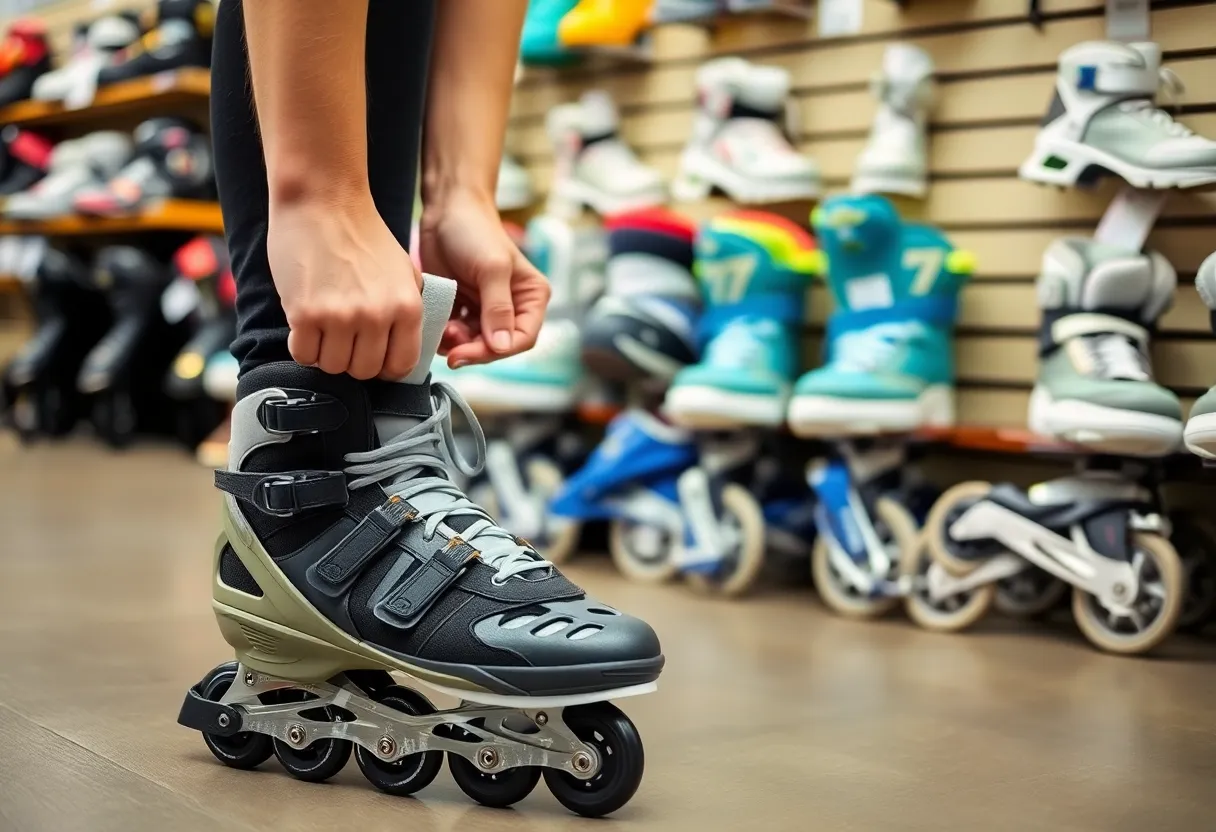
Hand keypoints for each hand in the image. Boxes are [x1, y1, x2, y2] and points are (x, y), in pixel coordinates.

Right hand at [269, 195, 423, 379]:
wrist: (323, 201)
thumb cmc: (362, 234)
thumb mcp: (403, 270)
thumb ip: (407, 309)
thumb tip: (402, 347)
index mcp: (407, 307)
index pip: (400, 366)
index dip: (383, 366)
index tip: (371, 354)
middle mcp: (377, 316)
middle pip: (364, 371)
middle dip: (352, 360)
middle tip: (342, 337)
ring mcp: (341, 317)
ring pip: (333, 367)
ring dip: (325, 353)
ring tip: (323, 326)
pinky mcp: (305, 314)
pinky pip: (304, 355)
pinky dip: (302, 346)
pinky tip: (304, 324)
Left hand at [418, 189, 549, 367]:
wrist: (445, 210)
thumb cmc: (475, 231)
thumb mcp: (491, 268)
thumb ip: (498, 308)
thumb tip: (502, 347)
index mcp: (531, 297)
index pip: (524, 338)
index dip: (498, 351)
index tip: (469, 351)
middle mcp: (513, 306)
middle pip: (498, 346)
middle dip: (474, 349)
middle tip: (450, 349)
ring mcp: (486, 309)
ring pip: (476, 344)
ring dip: (457, 344)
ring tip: (442, 329)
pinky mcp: (463, 308)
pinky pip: (457, 334)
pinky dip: (445, 335)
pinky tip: (436, 323)